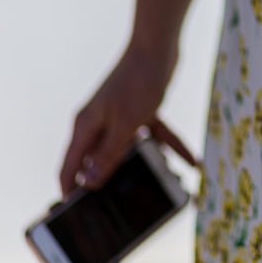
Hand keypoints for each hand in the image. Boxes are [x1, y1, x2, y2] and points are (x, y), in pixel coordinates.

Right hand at [59, 43, 194, 195]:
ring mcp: (119, 117)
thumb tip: (90, 181)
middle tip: (121, 207)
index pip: (70, 166)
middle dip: (110, 181)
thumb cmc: (137, 82)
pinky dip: (170, 145)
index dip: (70, 190)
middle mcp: (98, 124)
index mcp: (86, 127)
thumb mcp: (125, 124)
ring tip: (163, 185)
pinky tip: (192, 161)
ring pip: (129, 149)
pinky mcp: (140, 111)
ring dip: (146, 164)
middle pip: (99, 160)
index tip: (72, 214)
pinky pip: (153, 134)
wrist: (157, 48)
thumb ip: (109, 154)